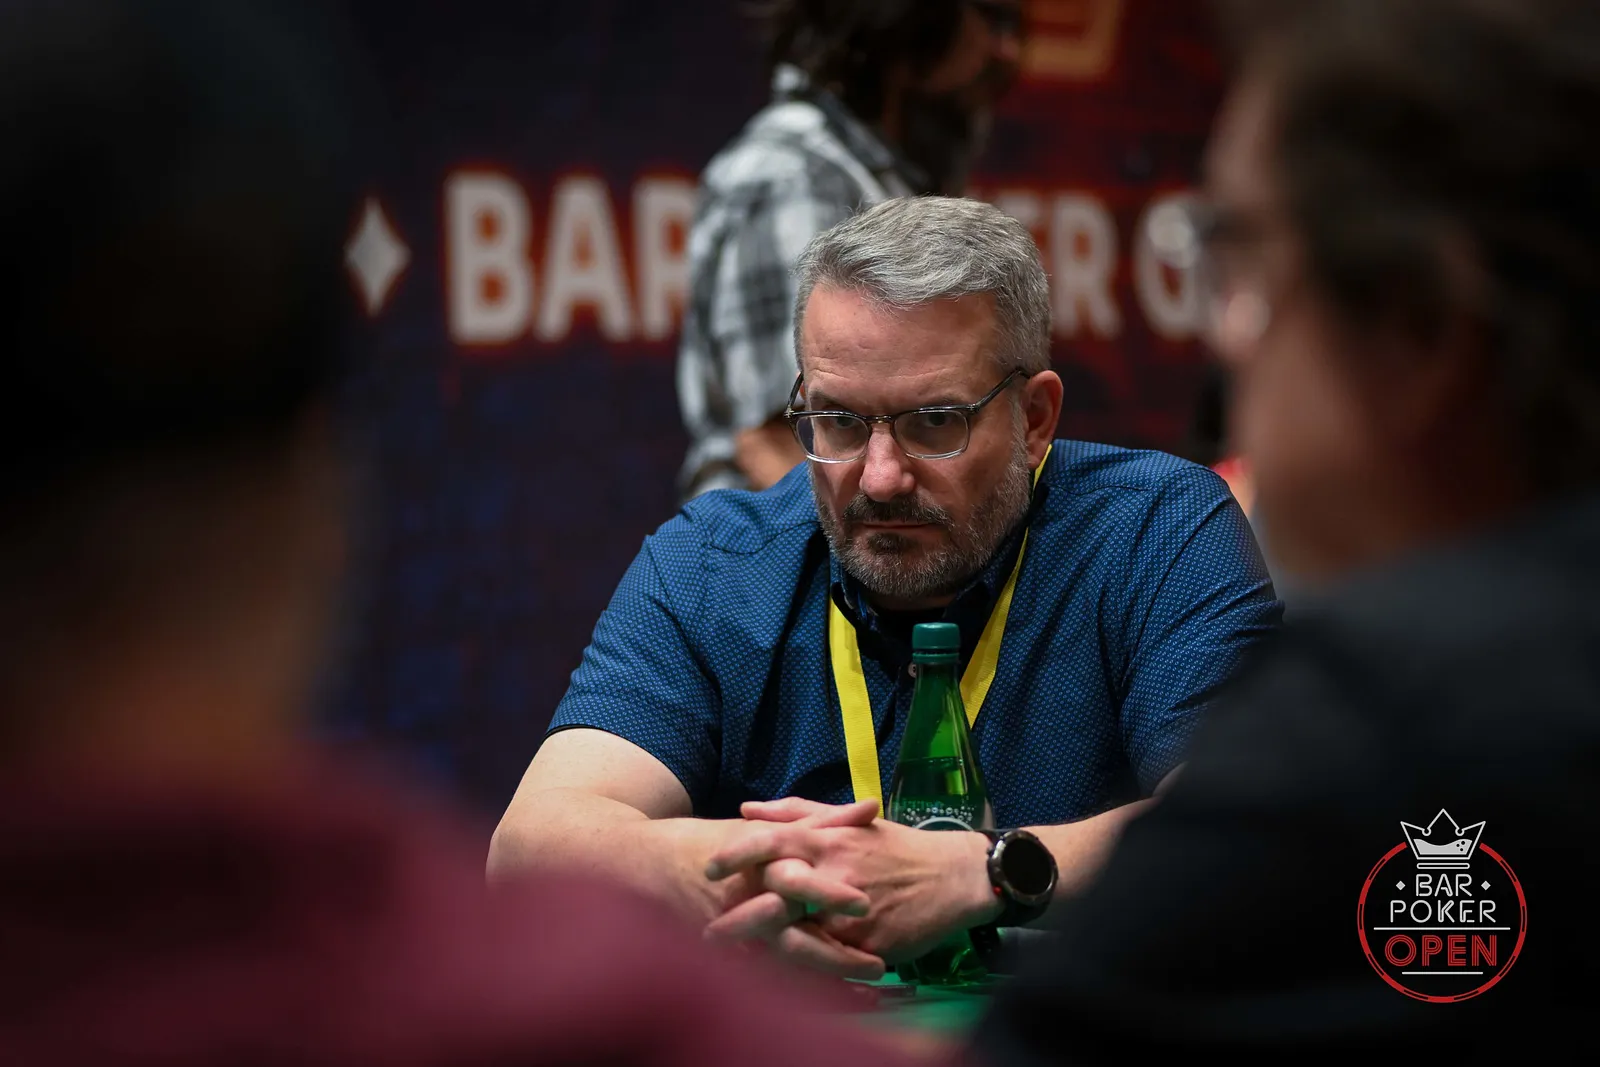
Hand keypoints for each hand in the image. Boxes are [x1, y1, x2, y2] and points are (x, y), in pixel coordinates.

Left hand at [704, 798, 999, 972]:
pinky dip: (803, 966)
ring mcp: (852, 908)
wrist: (954, 876)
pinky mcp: (868, 941)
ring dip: (763, 944)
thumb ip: (796, 811)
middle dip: (738, 911)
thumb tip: (747, 809)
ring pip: (798, 929)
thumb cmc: (896, 846)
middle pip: (775, 888)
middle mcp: (836, 869)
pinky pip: (828, 958)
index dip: (736, 854)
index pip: (771, 839)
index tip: (708, 869)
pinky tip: (779, 973)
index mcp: (829, 838)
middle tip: (707, 930)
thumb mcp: (849, 821)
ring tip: (735, 958)